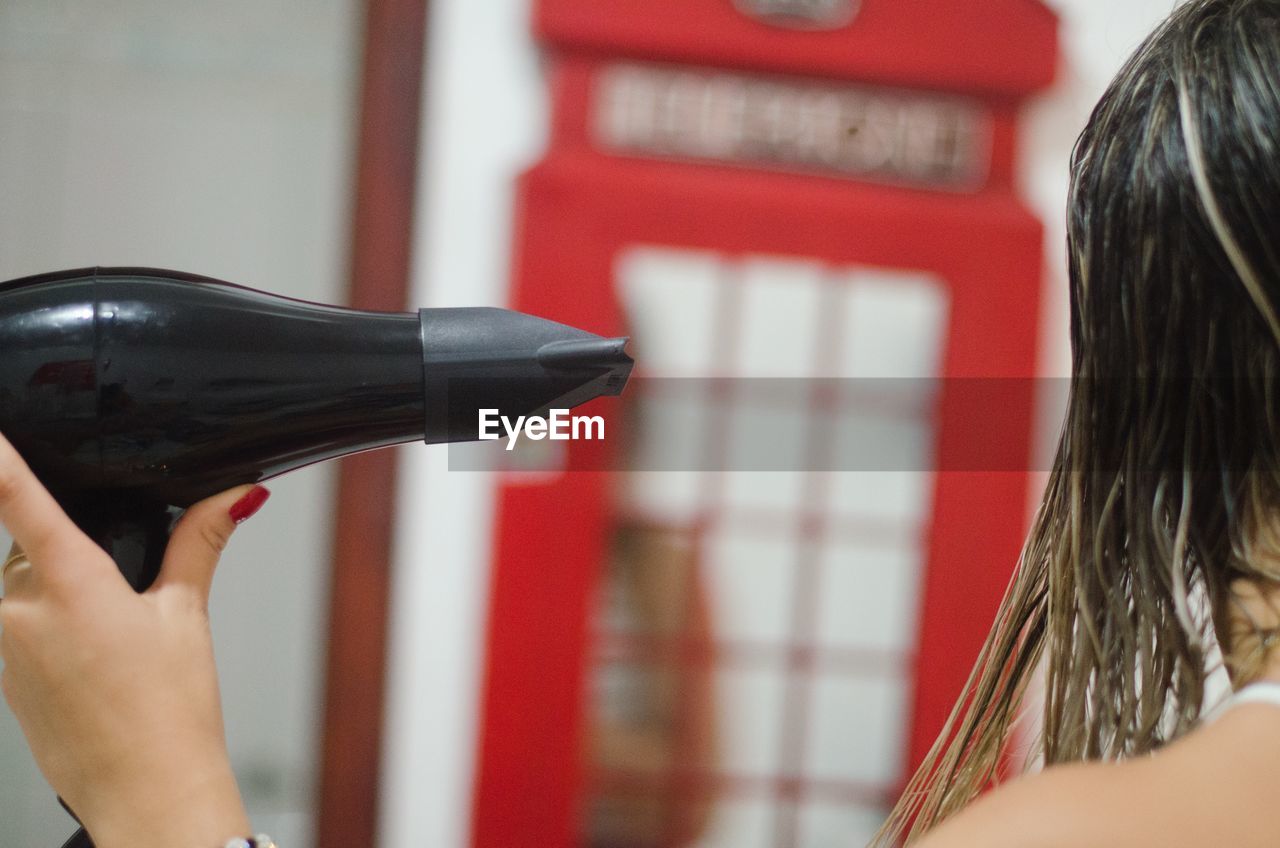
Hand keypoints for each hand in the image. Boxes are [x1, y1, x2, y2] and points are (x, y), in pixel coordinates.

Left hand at [0, 432, 267, 847]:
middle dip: (70, 552)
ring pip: (20, 585)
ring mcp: (2, 648)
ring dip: (55, 592)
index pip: (18, 497)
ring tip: (111, 640)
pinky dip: (48, 627)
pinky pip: (14, 626)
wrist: (145, 792)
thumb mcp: (187, 616)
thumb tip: (236, 496)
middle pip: (30, 546)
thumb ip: (199, 542)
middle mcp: (20, 611)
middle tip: (122, 593)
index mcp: (71, 584)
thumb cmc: (167, 716)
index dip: (0, 457)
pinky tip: (93, 663)